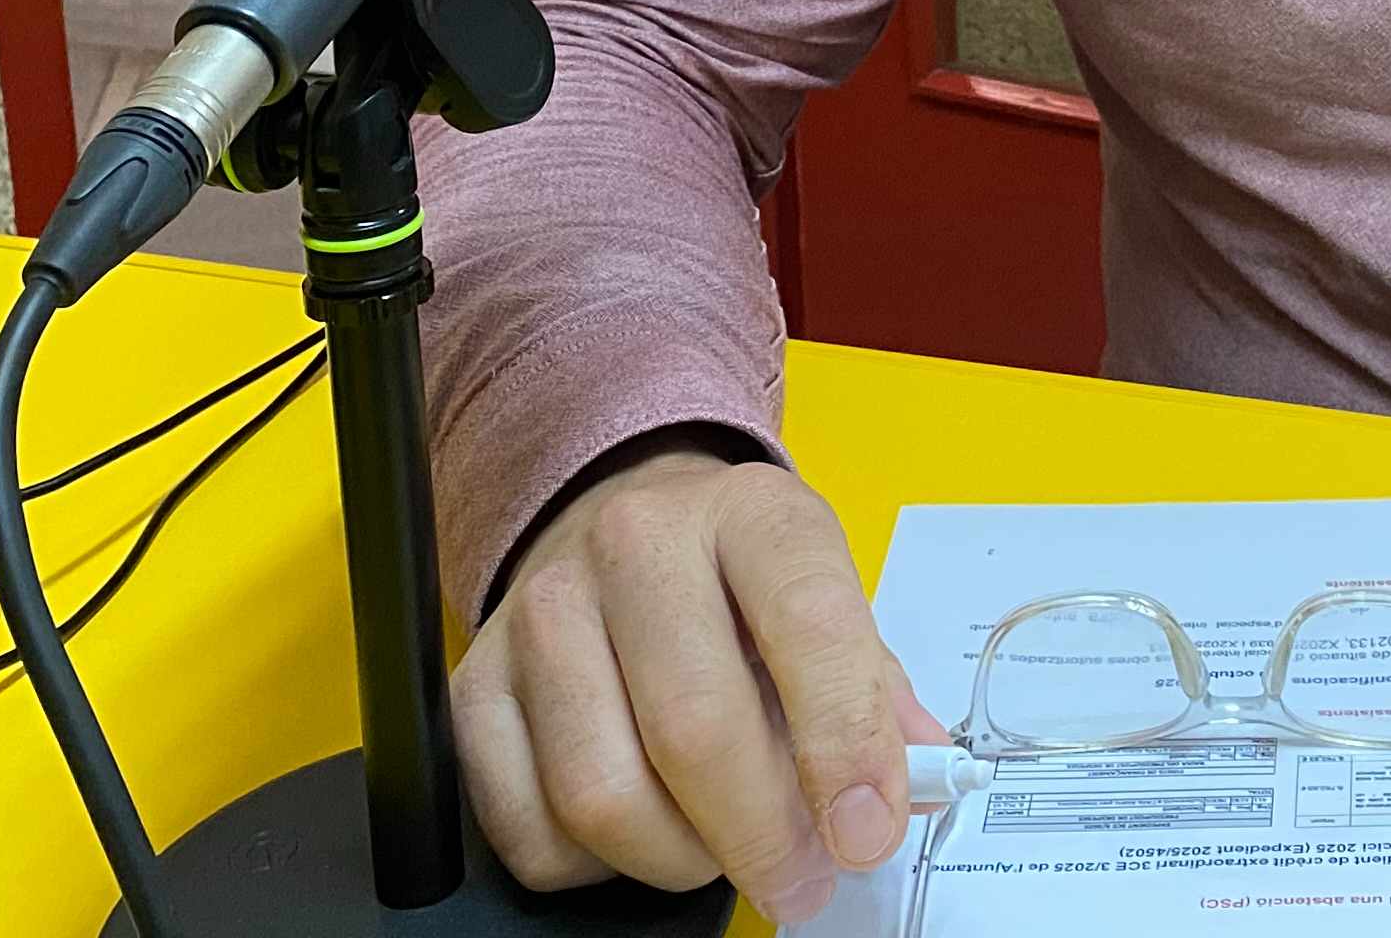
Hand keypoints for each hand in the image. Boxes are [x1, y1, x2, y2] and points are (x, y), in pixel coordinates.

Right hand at [454, 443, 944, 924]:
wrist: (626, 523)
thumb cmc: (739, 581)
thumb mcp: (824, 598)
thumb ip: (875, 692)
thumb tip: (916, 784)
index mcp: (750, 513)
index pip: (808, 625)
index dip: (844, 744)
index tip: (867, 831)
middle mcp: (636, 545)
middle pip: (694, 729)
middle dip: (762, 835)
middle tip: (801, 877)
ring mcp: (541, 611)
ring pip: (603, 795)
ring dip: (679, 857)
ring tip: (719, 846)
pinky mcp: (474, 683)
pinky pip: (530, 829)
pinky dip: (596, 866)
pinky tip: (641, 827)